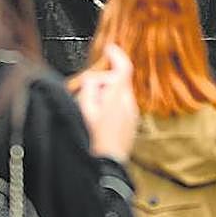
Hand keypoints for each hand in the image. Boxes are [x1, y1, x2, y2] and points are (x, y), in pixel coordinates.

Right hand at [78, 43, 138, 163]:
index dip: (116, 54)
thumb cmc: (94, 141)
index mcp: (117, 96)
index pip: (123, 67)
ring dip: (105, 96)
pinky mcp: (131, 124)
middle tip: (83, 94)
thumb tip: (93, 80)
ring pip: (118, 94)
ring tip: (90, 113)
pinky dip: (110, 106)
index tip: (109, 48)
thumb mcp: (84, 109)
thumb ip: (89, 87)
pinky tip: (98, 121)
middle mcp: (129, 103)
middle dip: (101, 82)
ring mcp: (132, 115)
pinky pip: (121, 107)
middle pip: (117, 80)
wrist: (106, 168)